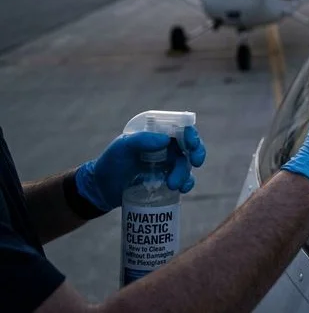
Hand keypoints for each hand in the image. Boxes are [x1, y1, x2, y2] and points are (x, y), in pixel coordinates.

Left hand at [75, 126, 205, 211]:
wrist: (102, 189)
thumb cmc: (111, 163)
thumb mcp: (122, 147)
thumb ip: (142, 140)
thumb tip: (166, 140)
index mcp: (156, 133)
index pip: (180, 127)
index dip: (190, 133)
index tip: (190, 144)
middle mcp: (166, 146)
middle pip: (190, 145)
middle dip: (197, 152)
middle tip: (196, 161)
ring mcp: (168, 163)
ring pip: (187, 164)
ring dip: (185, 173)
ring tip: (172, 185)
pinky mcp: (168, 179)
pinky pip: (184, 180)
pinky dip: (187, 183)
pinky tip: (181, 190)